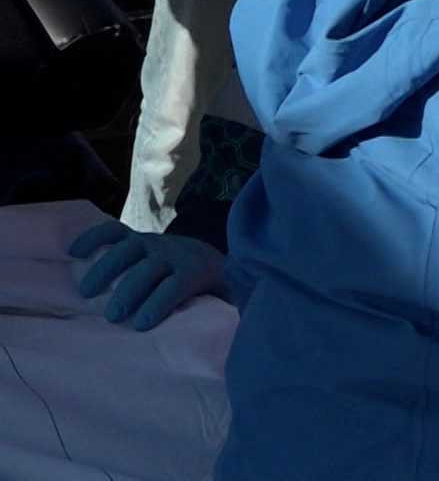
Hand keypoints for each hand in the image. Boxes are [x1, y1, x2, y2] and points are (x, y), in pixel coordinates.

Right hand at [69, 221, 229, 329]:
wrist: (205, 254)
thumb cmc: (208, 288)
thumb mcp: (223, 300)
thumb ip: (225, 315)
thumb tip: (233, 338)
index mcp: (194, 272)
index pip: (176, 287)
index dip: (159, 304)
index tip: (142, 324)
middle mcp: (172, 255)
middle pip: (149, 270)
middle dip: (131, 291)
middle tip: (113, 316)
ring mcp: (152, 243)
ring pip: (128, 250)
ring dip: (106, 268)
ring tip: (88, 292)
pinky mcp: (136, 237)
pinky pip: (113, 231)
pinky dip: (94, 237)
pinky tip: (75, 252)